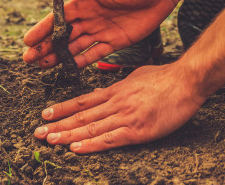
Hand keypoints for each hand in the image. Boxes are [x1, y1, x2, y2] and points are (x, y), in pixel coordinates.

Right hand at [22, 0, 176, 68]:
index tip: (28, 40)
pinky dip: (81, 62)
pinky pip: (95, 54)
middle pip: (63, 35)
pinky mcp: (115, 41)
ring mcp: (102, 30)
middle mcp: (91, 17)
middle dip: (45, 46)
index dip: (43, 28)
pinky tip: (67, 68)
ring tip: (41, 66)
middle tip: (29, 59)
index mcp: (86, 1)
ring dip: (58, 56)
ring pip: (75, 46)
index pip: (59, 17)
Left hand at [33, 62, 205, 152]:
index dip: (63, 108)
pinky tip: (76, 149)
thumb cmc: (166, 78)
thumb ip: (120, 86)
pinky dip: (91, 145)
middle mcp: (116, 102)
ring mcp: (126, 116)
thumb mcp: (137, 76)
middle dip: (58, 125)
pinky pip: (110, 139)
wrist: (187, 81)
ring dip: (68, 135)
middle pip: (82, 116)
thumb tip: (105, 92)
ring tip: (49, 140)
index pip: (83, 101)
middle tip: (37, 132)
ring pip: (91, 128)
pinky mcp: (137, 130)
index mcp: (116, 90)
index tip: (45, 114)